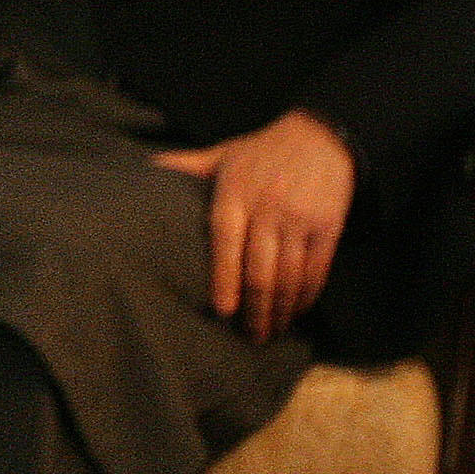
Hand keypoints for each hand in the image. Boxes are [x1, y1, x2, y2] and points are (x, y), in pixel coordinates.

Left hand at [152, 109, 354, 342]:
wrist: (321, 136)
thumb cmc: (261, 151)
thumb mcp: (222, 154)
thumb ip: (186, 166)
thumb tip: (145, 168)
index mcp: (234, 193)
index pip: (226, 243)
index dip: (225, 280)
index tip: (222, 312)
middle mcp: (268, 208)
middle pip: (260, 270)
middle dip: (255, 310)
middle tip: (249, 337)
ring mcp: (299, 219)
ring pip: (290, 276)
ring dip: (281, 310)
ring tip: (271, 332)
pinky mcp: (329, 227)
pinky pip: (317, 270)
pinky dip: (306, 296)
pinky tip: (297, 311)